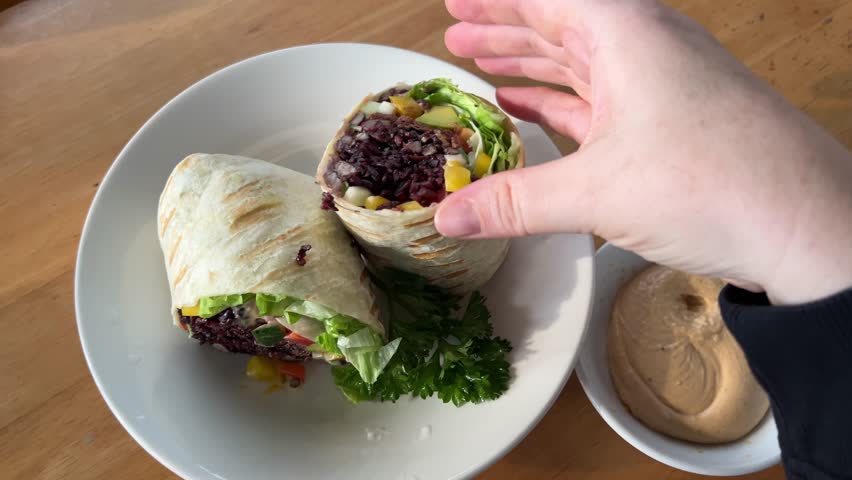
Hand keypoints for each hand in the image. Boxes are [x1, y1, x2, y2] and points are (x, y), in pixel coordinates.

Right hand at [435, 0, 851, 304]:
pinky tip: (531, 110)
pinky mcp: (670, 123)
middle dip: (505, 29)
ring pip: (582, 63)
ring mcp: (662, 84)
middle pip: (562, 25)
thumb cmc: (712, 185)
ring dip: (531, 65)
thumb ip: (515, 201)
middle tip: (457, 31)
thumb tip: (446, 215)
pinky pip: (601, 101)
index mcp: (626, 34)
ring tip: (483, 66)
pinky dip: (561, 103)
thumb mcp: (598, 192)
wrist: (809, 227)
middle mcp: (645, 47)